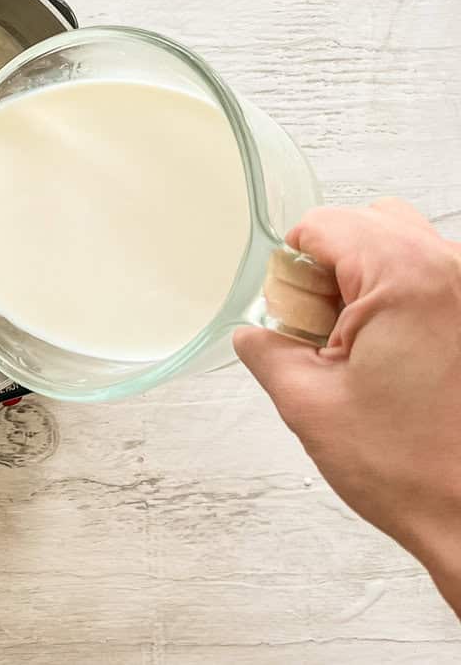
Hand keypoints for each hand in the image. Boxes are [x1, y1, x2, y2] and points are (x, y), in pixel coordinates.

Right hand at [235, 199, 460, 612]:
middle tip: (324, 334)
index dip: (291, 269)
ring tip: (361, 352)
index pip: (324, 225)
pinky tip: (396, 363)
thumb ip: (266, 349)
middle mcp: (452, 273)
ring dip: (368, 285)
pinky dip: (403, 306)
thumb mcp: (307, 402)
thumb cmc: (414, 469)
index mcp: (407, 278)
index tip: (292, 318)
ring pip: (405, 249)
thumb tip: (252, 331)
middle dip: (332, 269)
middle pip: (369, 224)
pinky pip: (434, 283)